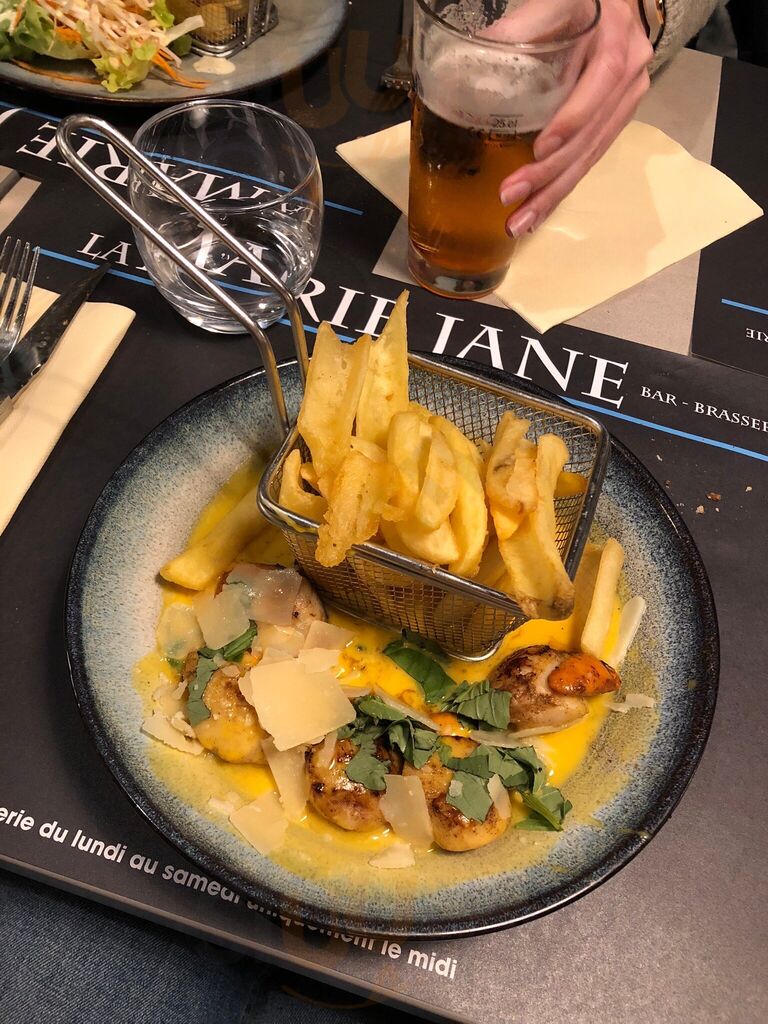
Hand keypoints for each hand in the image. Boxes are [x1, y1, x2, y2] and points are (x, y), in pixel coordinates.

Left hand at [488, 0, 653, 236]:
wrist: (616, 1)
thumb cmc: (579, 2)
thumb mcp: (554, 3)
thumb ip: (521, 27)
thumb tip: (472, 58)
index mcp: (616, 43)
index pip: (600, 84)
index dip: (571, 119)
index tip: (541, 149)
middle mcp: (629, 76)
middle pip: (591, 135)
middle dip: (549, 174)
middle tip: (511, 198)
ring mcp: (626, 102)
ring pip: (590, 156)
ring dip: (552, 194)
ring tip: (520, 223)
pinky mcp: (615, 121)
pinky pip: (589, 160)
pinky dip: (561, 187)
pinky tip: (538, 211)